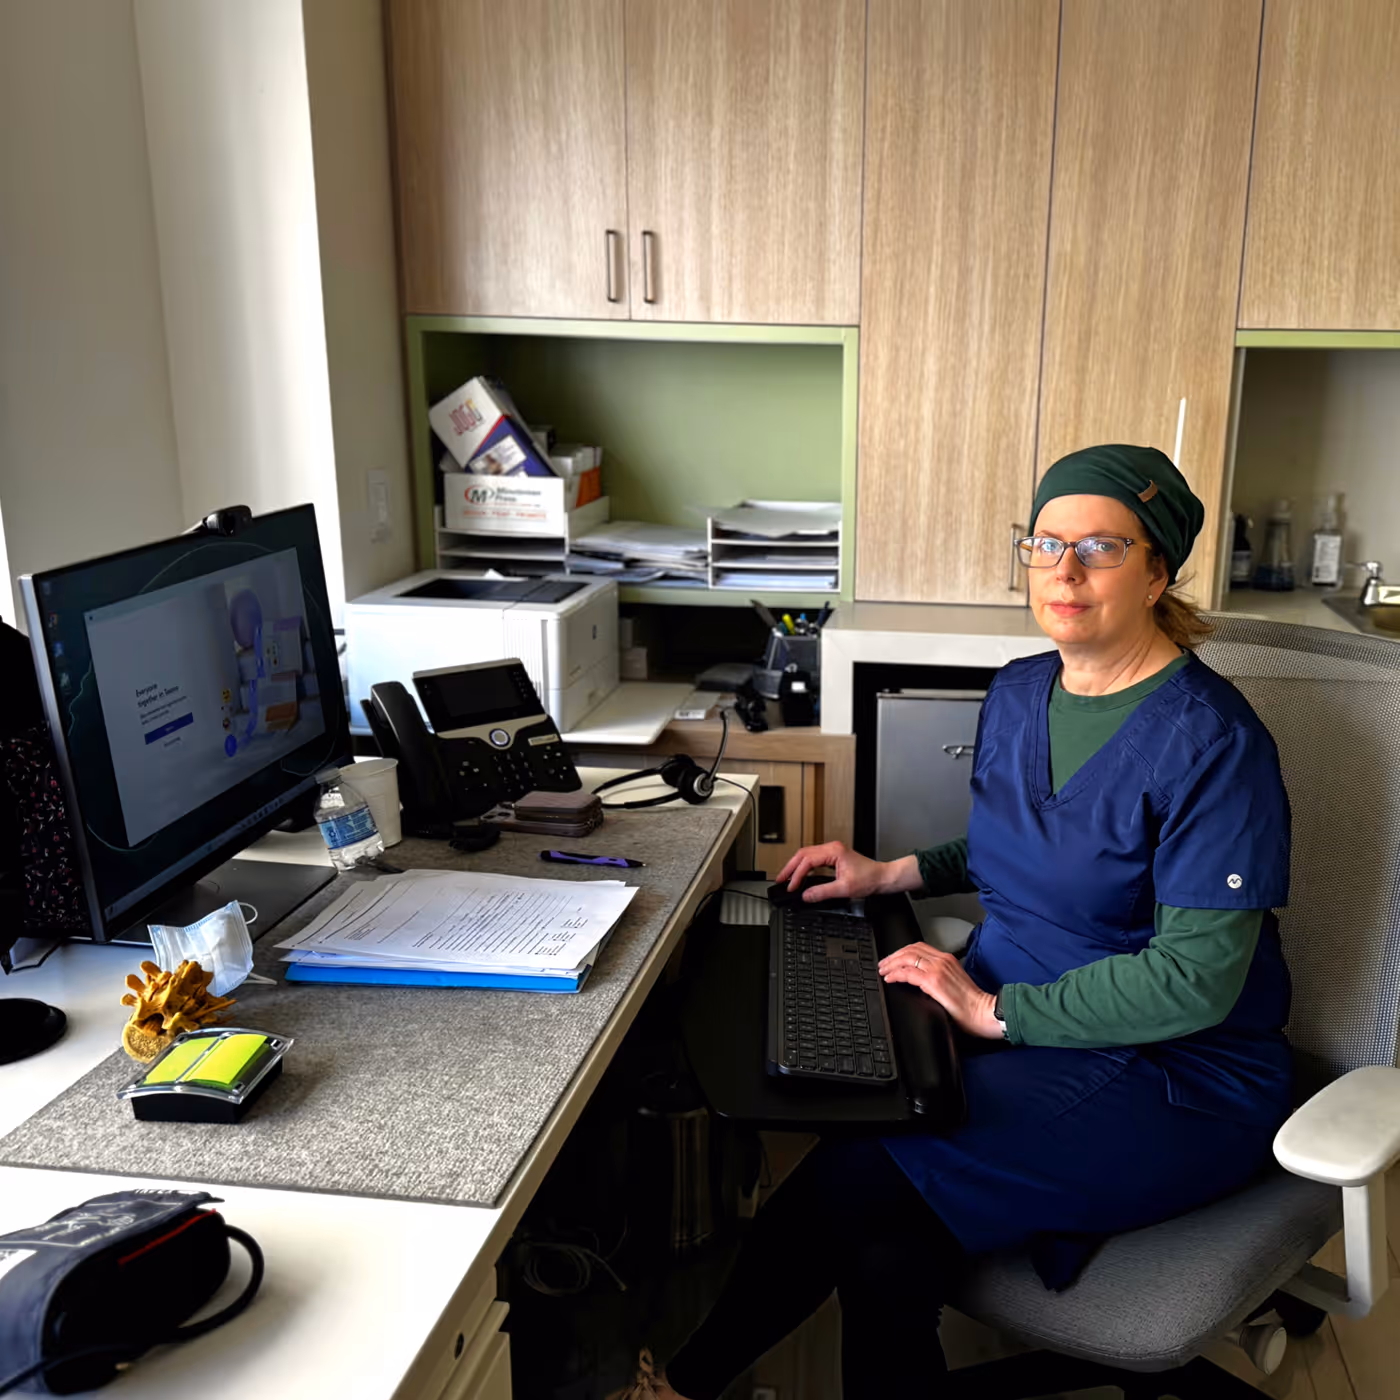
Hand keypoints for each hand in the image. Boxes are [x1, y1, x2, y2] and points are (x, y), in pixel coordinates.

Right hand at [775, 842, 889, 902]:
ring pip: (806, 854)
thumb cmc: (870, 879)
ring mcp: (832, 851)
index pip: (807, 861)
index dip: (797, 875)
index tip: (791, 887)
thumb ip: (823, 892)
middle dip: (790, 867)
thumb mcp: (844, 889)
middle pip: (803, 854)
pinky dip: (804, 866)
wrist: (882, 877)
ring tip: (787, 878)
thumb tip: (806, 895)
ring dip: (795, 866)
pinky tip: (800, 874)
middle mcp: (832, 848)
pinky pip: (813, 858)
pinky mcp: (833, 856)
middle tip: (780, 880)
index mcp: (834, 851)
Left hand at [878, 942, 1002, 1039]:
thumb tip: (923, 982)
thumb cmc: (974, 1004)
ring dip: (891, 963)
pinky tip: (890, 978)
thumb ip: (940, 977)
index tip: (893, 959)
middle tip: (883, 964)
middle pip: (910, 950)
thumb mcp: (955, 982)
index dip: (903, 951)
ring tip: (883, 971)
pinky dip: (896, 974)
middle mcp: (942, 960)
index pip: (919, 947)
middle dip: (893, 956)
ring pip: (906, 958)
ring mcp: (937, 969)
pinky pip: (908, 973)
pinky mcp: (933, 982)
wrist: (985, 1012)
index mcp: (948, 959)